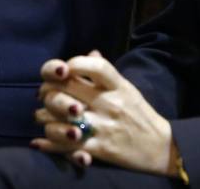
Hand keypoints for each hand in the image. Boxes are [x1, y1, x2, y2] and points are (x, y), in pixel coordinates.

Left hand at [32, 51, 172, 174]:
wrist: (160, 147)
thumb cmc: (139, 114)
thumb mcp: (127, 88)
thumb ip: (106, 71)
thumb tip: (90, 51)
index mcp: (117, 85)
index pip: (94, 64)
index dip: (72, 63)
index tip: (63, 70)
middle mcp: (110, 103)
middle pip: (67, 88)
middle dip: (49, 90)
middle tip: (45, 95)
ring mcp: (104, 126)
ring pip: (61, 116)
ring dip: (45, 116)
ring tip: (42, 116)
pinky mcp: (99, 148)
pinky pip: (67, 145)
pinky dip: (49, 142)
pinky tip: (39, 141)